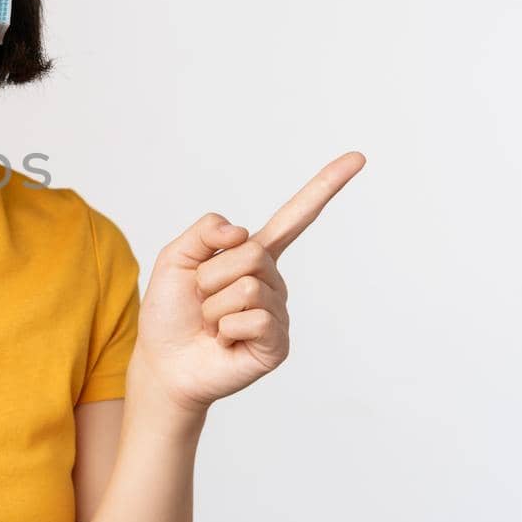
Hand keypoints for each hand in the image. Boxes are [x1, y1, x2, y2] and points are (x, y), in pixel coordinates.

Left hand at [129, 152, 365, 415]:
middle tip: (201, 300)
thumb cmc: (170, 312)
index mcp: (253, 255)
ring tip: (210, 323)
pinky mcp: (277, 343)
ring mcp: (278, 312)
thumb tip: (242, 232)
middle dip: (211, 276)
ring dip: (214, 306)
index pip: (294, 218)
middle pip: (250, 253)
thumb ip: (205, 231)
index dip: (324, 187)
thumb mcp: (176, 258)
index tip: (358, 158)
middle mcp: (272, 280)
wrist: (163, 363)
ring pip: (247, 287)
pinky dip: (225, 329)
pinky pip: (251, 319)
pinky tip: (223, 341)